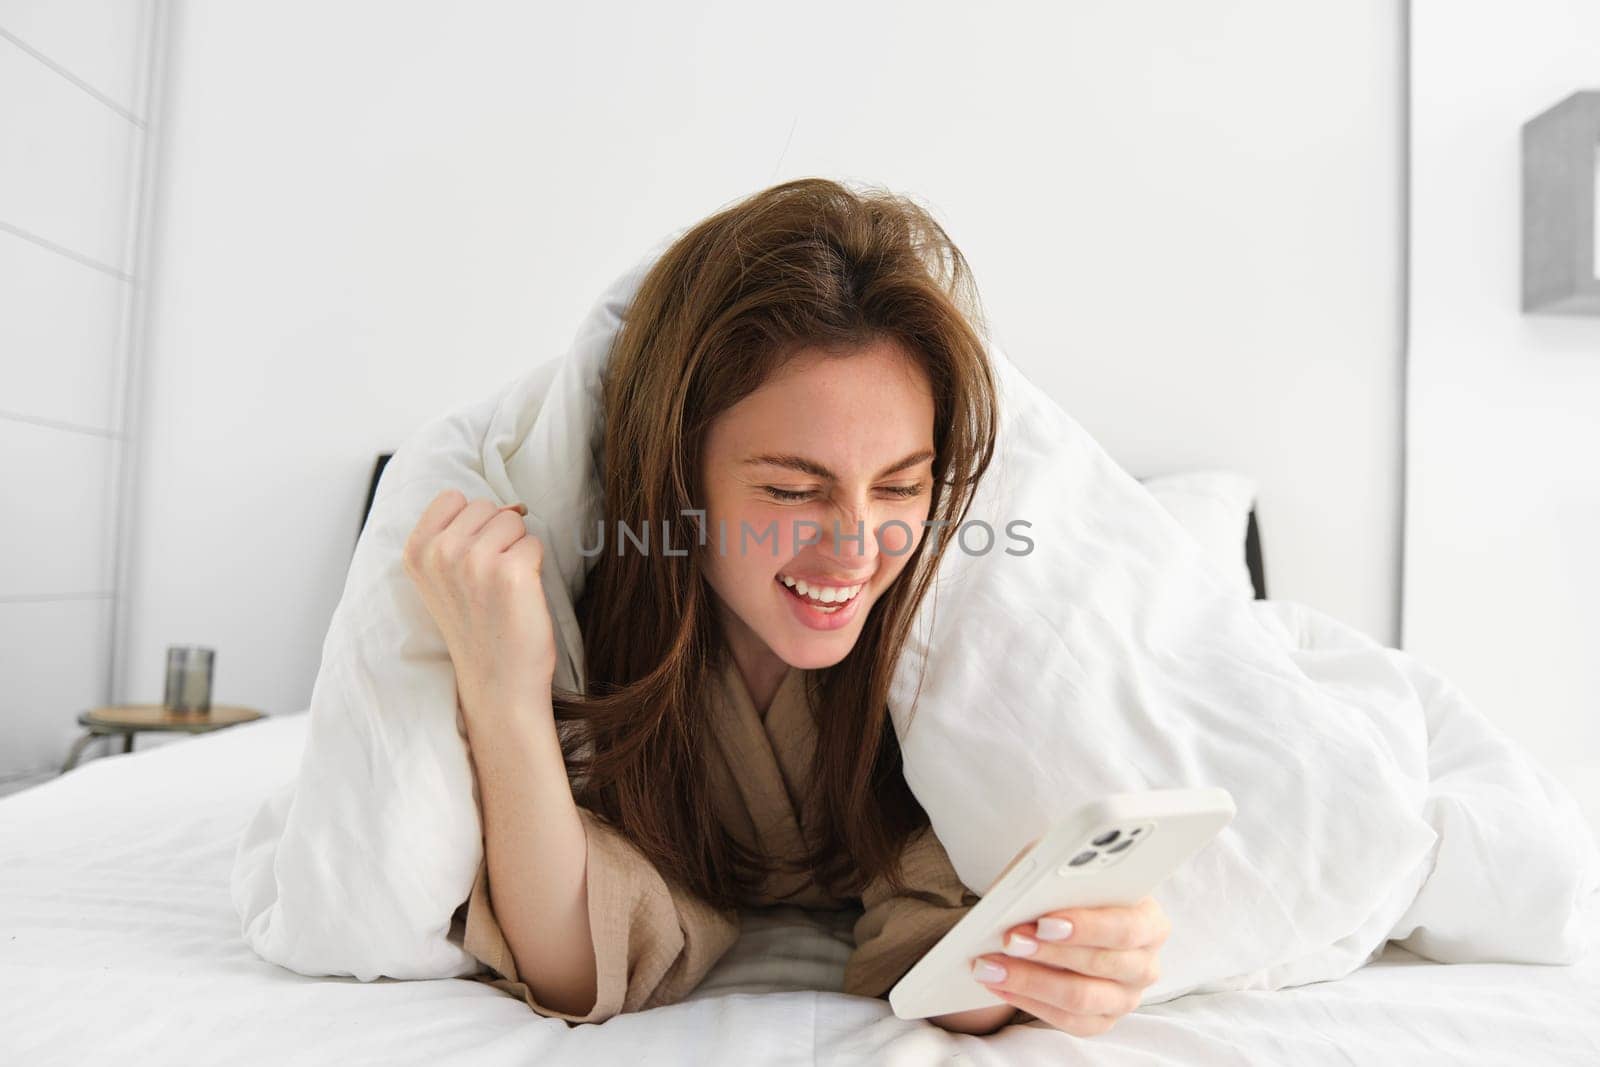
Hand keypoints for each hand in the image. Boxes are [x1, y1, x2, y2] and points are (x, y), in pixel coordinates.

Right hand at [401, 489, 557, 716]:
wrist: (496, 681)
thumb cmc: (476, 627)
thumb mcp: (443, 577)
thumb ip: (457, 535)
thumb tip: (513, 504)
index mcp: (416, 551)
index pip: (453, 498)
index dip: (472, 525)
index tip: (470, 561)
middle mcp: (440, 553)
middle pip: (486, 506)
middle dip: (497, 536)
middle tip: (489, 581)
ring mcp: (474, 561)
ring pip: (513, 520)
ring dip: (517, 549)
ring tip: (504, 588)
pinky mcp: (511, 572)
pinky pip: (535, 543)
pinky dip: (535, 565)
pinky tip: (520, 596)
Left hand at [969, 895, 1169, 1036]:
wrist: (1065, 916)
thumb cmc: (1069, 888)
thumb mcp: (1064, 869)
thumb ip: (1056, 876)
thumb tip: (1030, 892)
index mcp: (1150, 921)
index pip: (1125, 927)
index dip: (1086, 926)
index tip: (1043, 921)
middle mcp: (1145, 963)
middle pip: (1100, 964)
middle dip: (1048, 952)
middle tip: (1008, 940)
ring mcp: (1126, 997)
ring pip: (1081, 998)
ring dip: (1031, 981)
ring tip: (993, 965)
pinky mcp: (1102, 1020)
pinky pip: (1068, 1021)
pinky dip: (1029, 1001)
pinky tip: (1000, 984)